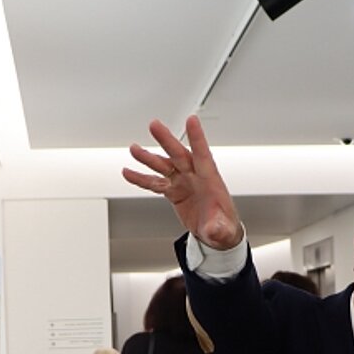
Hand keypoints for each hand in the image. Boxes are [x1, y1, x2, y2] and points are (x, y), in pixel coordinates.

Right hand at [122, 116, 243, 250]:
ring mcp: (184, 182)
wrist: (216, 234)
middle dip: (167, 140)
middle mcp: (195, 177)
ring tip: (134, 149)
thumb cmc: (224, 227)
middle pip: (179, 155)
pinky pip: (155, 183)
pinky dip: (141, 178)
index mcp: (211, 181)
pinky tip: (129, 173)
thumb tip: (215, 229)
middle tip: (155, 125)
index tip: (191, 120)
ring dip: (149, 158)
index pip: (203, 155)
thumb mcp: (224, 230)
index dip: (197, 138)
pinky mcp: (174, 191)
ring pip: (164, 166)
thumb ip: (219, 228)